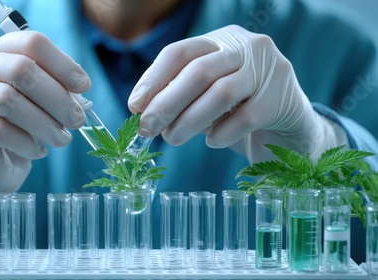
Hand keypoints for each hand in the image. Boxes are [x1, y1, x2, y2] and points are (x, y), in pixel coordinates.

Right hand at [0, 31, 89, 215]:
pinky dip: (26, 142)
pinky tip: (38, 150)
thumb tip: (79, 90)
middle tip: (76, 119)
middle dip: (57, 97)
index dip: (62, 64)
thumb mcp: (34, 100)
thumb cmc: (14, 126)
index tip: (83, 86)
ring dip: (45, 123)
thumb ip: (53, 88)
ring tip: (62, 139)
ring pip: (8, 100)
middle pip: (21, 69)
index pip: (31, 43)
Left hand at [128, 25, 346, 162]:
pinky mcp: (284, 99)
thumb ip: (182, 96)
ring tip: (172, 139)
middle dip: (166, 103)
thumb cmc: (241, 111)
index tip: (134, 106)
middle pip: (198, 71)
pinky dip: (221, 133)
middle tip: (146, 129)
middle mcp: (247, 46)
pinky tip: (211, 141)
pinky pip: (245, 117)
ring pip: (220, 92)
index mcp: (222, 40)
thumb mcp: (208, 96)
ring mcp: (269, 69)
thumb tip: (143, 110)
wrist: (291, 129)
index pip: (180, 52)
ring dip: (189, 120)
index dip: (153, 79)